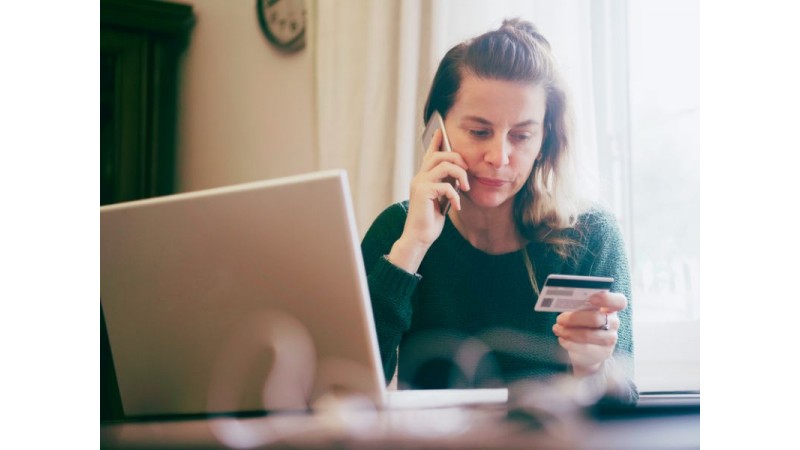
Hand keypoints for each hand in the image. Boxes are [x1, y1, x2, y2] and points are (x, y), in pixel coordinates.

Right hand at [387, 129, 469, 272]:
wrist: (419, 237)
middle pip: (439, 155)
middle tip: (467, 170)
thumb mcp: (440, 199)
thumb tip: (458, 175)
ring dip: (460, 175)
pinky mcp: (423, 192)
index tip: (441, 130)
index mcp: (423, 178)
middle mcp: (419, 177)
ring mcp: (420, 183)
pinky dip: (455, 195)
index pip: (429, 154)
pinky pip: (445, 185)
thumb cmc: (430, 220)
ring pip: (444, 165)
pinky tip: (457, 206)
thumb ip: (445, 185)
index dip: (435, 142)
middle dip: (457, 158)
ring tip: (465, 188)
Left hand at [551, 291, 627, 376]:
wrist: (588, 351)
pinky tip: (562, 339)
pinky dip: (569, 343)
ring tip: (557, 329)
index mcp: (610, 307)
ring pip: (587, 335)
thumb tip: (563, 302)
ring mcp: (610, 339)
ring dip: (568, 332)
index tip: (591, 299)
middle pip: (596, 319)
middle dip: (574, 318)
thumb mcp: (582, 312)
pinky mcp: (603, 353)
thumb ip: (579, 305)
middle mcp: (613, 322)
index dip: (607, 299)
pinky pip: (584, 348)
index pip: (619, 302)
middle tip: (559, 319)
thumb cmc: (583, 323)